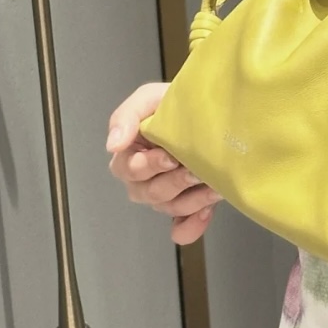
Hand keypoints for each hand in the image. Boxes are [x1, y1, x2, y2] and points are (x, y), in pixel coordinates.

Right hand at [106, 82, 221, 245]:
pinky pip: (182, 228)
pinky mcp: (186, 207)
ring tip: (214, 187)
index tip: (171, 157)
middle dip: (175, 182)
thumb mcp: (148, 99)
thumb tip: (113, 145)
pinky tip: (206, 213)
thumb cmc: (172, 104)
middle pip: (151, 192)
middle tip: (196, 171)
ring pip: (171, 208)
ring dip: (193, 200)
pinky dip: (192, 226)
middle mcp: (141, 181)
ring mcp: (164, 196)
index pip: (132, 170)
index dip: (150, 166)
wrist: (207, 111)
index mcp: (128, 156)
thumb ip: (126, 117)